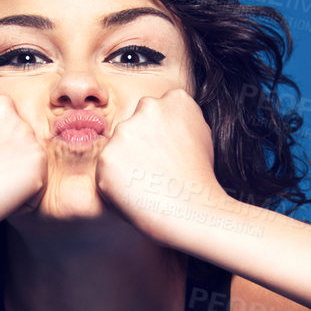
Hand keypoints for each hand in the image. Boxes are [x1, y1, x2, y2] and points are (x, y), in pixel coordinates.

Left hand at [94, 88, 224, 238]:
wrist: (192, 210)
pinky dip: (116, 182)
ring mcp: (125, 131)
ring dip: (125, 162)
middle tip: (154, 170)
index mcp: (175, 99)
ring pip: (117, 146)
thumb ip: (181, 120)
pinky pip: (106, 169)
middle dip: (138, 144)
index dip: (158, 134)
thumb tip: (168, 121)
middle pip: (133, 124)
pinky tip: (136, 192)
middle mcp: (148, 107)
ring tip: (148, 183)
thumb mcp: (203, 136)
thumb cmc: (200, 179)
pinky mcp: (107, 157)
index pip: (155, 110)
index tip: (165, 152)